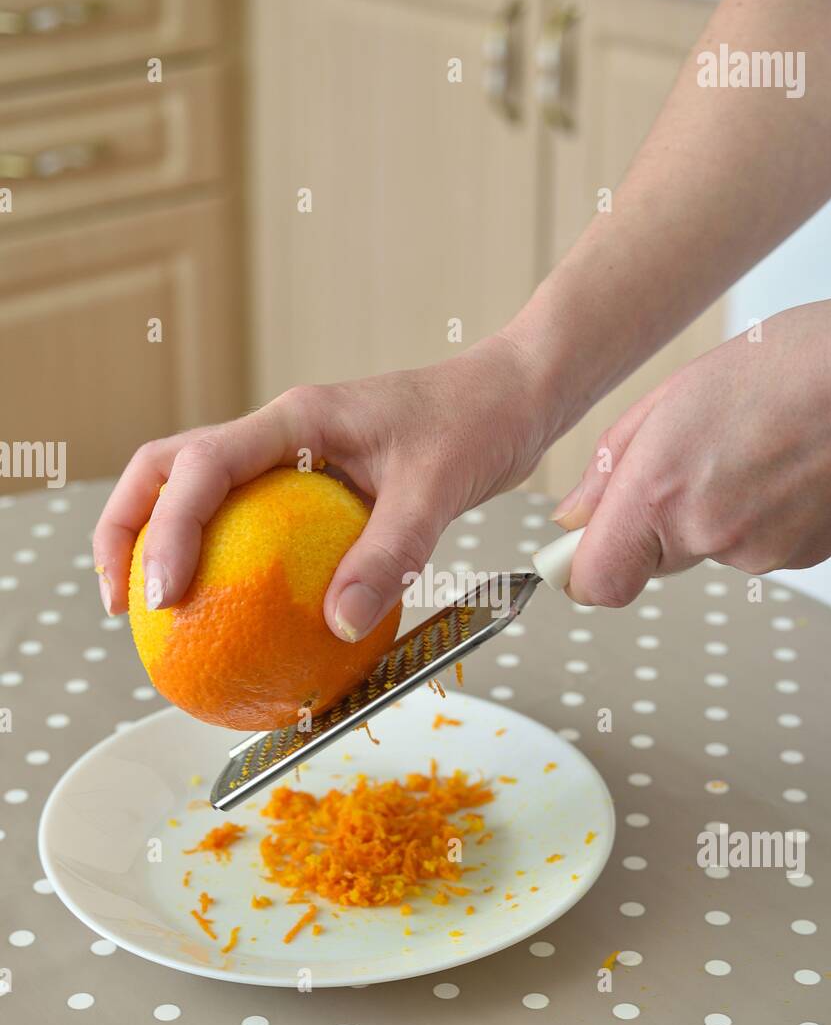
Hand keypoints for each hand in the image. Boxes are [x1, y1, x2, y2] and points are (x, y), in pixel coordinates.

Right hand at [93, 332, 548, 638]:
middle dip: (127, 530)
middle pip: (168, 469)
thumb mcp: (439, 490)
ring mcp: (291, 457)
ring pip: (198, 493)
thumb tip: (335, 628)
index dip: (167, 529)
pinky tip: (241, 618)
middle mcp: (280, 432)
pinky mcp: (311, 484)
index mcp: (297, 419)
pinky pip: (250, 522)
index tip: (163, 596)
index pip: (202, 464)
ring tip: (159, 613)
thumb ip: (389, 553)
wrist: (512, 396)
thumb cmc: (480, 424)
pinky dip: (227, 561)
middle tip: (123, 605)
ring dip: (164, 543)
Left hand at [552, 287, 830, 606]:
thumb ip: (612, 463)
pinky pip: (756, 546)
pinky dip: (760, 513)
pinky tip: (784, 463)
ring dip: (713, 511)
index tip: (578, 547)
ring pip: (707, 549)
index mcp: (665, 489)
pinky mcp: (803, 558)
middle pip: (651, 562)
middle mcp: (711, 534)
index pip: (595, 582)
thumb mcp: (680, 391)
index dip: (582, 568)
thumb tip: (575, 513)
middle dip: (655, 521)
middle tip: (690, 458)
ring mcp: (762, 553)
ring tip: (751, 446)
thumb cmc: (807, 360)